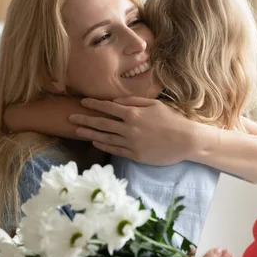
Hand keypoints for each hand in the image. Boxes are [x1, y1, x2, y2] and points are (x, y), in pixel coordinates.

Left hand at [69, 97, 195, 165]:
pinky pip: (115, 150)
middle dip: (84, 119)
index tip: (82, 102)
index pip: (107, 108)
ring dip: (90, 134)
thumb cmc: (173, 119)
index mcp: (133, 113)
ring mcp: (131, 143)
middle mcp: (129, 128)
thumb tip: (116, 102)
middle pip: (101, 123)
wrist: (186, 140)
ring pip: (105, 138)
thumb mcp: (154, 104)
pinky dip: (104, 146)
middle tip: (70, 118)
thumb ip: (134, 102)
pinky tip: (95, 143)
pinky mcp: (135, 155)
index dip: (93, 104)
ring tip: (77, 131)